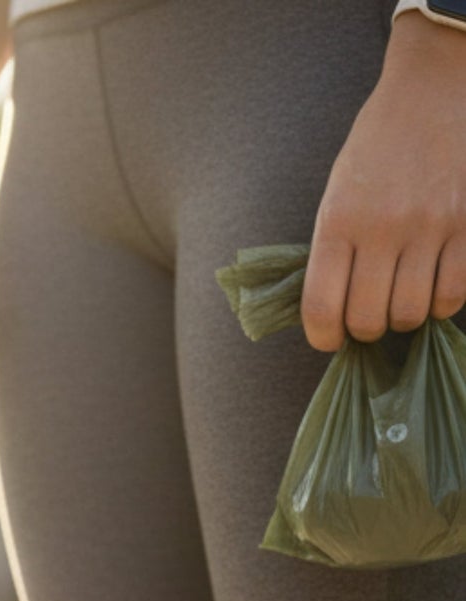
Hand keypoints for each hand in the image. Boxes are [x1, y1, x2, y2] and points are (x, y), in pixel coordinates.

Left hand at [303, 12, 465, 350]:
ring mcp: (430, 226)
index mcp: (338, 221)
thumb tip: (332, 311)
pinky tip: (433, 288)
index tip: (329, 339)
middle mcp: (383, 227)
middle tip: (368, 316)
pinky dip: (441, 303)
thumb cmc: (378, 144)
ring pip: (411, 312)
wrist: (435, 87)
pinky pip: (455, 292)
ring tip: (400, 300)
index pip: (322, 307)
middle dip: (365, 329)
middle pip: (369, 318)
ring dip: (403, 317)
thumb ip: (333, 250)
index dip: (324, 337)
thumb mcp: (338, 192)